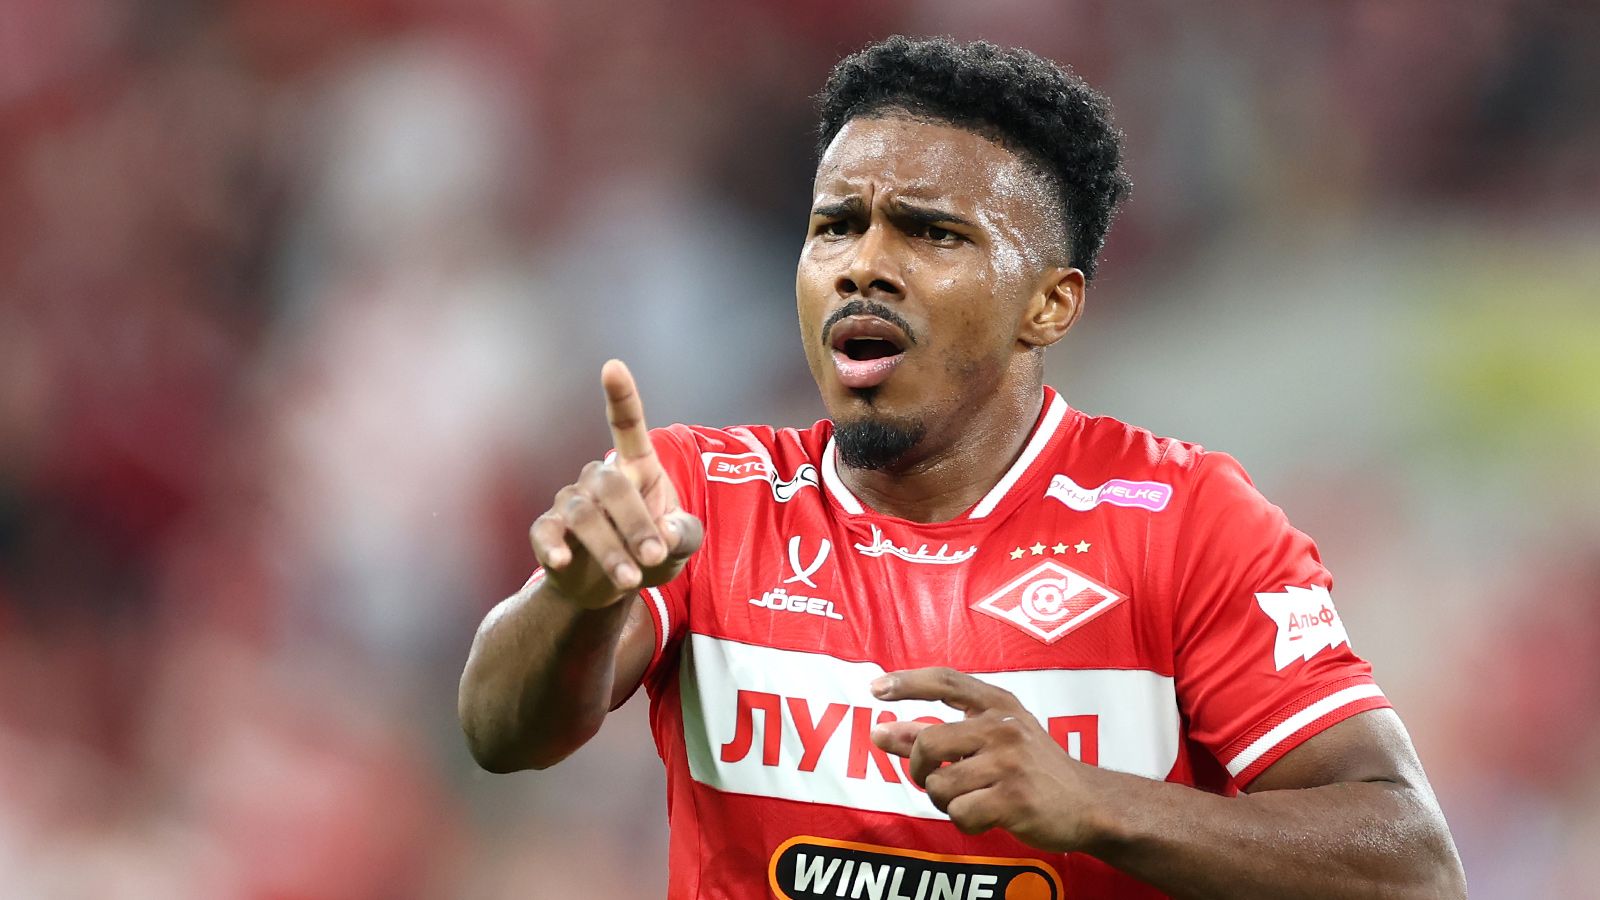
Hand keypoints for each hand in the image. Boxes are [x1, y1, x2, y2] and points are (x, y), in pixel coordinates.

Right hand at [529, 360, 703, 608]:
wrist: (609, 588)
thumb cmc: (650, 552)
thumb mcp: (680, 545)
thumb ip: (683, 535)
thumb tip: (664, 533)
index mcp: (636, 466)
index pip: (626, 424)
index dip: (621, 396)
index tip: (612, 366)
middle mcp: (600, 476)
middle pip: (612, 485)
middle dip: (635, 523)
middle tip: (654, 556)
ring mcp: (571, 501)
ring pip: (584, 515)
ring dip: (609, 549)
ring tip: (630, 580)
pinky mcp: (548, 530)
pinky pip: (545, 532)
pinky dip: (552, 546)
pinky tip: (562, 562)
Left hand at [870, 667, 1106, 852]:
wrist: (1089, 804)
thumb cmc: (1031, 770)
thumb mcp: (989, 740)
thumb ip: (934, 734)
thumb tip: (881, 732)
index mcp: (998, 704)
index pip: (946, 682)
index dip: (907, 684)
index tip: (875, 689)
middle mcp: (1003, 726)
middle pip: (928, 743)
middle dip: (918, 770)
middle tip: (934, 779)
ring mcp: (1010, 762)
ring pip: (939, 785)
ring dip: (945, 801)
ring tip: (971, 799)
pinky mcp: (1014, 798)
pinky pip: (960, 813)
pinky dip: (965, 822)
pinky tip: (986, 816)